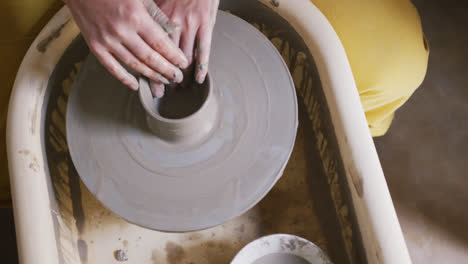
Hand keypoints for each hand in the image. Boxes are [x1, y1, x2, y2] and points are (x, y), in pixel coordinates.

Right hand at [65, 0, 188, 89]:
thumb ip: (157, 14)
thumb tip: (174, 31)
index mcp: (136, 17)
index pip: (160, 43)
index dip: (173, 56)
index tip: (183, 64)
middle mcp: (122, 31)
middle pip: (150, 57)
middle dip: (166, 70)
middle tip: (177, 78)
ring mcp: (107, 40)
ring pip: (134, 64)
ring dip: (151, 75)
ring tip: (164, 81)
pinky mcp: (95, 45)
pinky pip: (111, 67)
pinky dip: (124, 78)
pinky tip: (135, 85)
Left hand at [150, 0, 218, 96]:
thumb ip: (149, 15)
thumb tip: (137, 31)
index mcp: (157, 16)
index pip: (149, 48)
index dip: (146, 66)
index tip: (144, 80)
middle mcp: (173, 23)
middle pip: (164, 56)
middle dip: (161, 76)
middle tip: (160, 92)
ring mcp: (191, 24)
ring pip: (184, 56)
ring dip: (180, 74)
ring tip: (178, 88)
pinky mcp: (207, 24)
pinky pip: (204, 49)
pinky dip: (202, 66)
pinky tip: (200, 79)